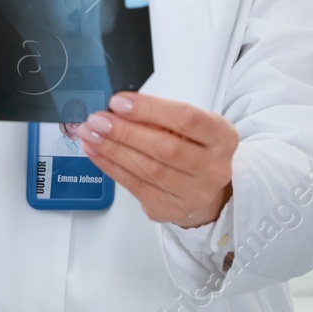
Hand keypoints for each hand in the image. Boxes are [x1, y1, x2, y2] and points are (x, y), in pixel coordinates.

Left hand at [77, 92, 236, 228]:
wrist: (204, 188)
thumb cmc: (192, 148)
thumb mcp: (188, 127)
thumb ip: (159, 118)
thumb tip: (117, 110)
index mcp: (222, 137)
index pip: (186, 119)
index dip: (149, 110)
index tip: (119, 102)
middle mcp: (214, 168)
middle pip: (165, 148)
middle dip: (125, 132)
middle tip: (97, 120)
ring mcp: (194, 193)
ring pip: (148, 170)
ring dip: (113, 150)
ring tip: (90, 134)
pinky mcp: (171, 209)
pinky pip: (136, 186)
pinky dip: (111, 167)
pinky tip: (95, 152)